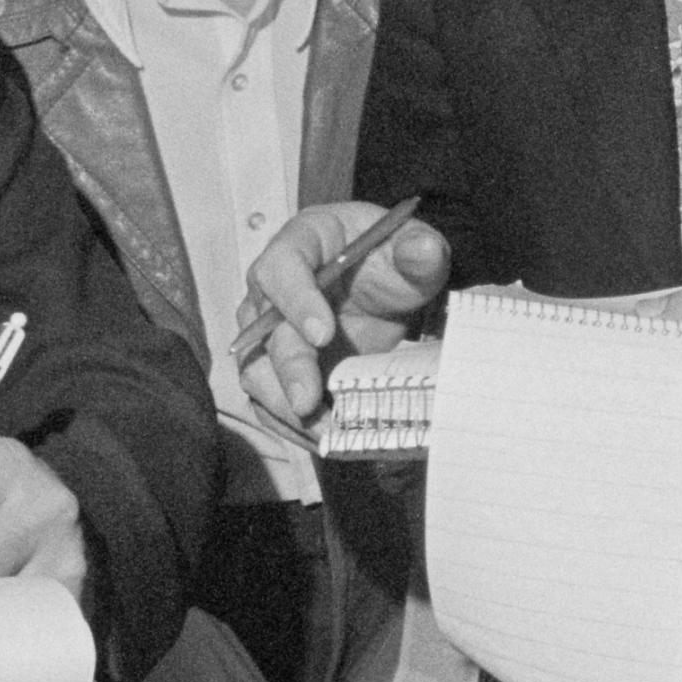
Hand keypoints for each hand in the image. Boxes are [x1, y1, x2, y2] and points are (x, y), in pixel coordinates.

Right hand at [237, 201, 451, 427]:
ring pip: (256, 370)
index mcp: (300, 243)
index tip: (323, 334)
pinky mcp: (277, 367)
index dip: (296, 301)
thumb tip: (425, 250)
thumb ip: (418, 249)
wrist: (384, 287)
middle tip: (309, 402)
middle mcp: (271, 288)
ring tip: (322, 431)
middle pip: (263, 329)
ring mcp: (268, 331)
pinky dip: (291, 423)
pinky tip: (322, 438)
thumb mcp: (410, 248)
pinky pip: (269, 399)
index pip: (281, 268)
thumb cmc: (387, 258)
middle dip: (288, 368)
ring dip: (284, 404)